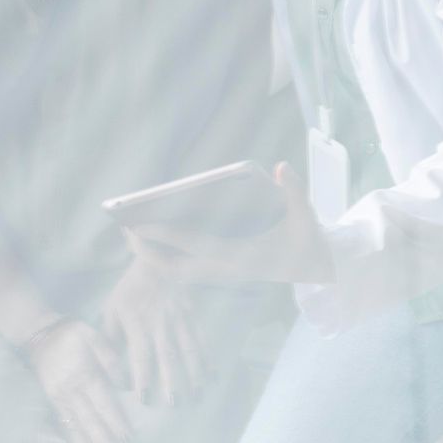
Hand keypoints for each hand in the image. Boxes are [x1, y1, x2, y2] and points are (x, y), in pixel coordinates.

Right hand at [23, 318, 131, 442]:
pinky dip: (74, 442)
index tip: (128, 438)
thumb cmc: (72, 333)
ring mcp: (59, 399)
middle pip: (90, 421)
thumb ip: (110, 358)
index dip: (115, 421)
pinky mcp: (52, 402)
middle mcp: (70, 391)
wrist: (38, 335)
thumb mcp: (94, 336)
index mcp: (84, 374)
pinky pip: (64, 426)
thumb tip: (124, 384)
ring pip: (76, 428)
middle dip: (104, 442)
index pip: (103, 403)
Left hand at [100, 248, 206, 406]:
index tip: (143, 399)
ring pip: (189, 349)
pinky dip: (208, 357)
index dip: (142, 377)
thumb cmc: (129, 288)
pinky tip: (213, 374)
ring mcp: (180, 319)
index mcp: (138, 323)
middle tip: (175, 403)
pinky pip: (201, 338)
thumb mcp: (111, 309)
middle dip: (172, 381)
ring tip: (198, 394)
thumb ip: (110, 337)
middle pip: (168, 356)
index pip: (140, 355)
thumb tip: (109, 364)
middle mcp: (161, 324)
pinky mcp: (192, 315)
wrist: (156, 260)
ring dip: (194, 373)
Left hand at [134, 163, 334, 284]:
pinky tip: (157, 244)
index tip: (138, 226)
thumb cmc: (308, 241)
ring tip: (134, 235)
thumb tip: (280, 166)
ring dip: (154, 258)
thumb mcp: (306, 215)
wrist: (316, 270)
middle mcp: (227, 270)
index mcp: (242, 257)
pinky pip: (185, 271)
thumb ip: (294, 189)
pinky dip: (166, 259)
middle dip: (147, 252)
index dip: (164, 235)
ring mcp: (223, 276)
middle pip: (175, 268)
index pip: (194, 246)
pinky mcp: (222, 274)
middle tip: (126, 230)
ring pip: (177, 273)